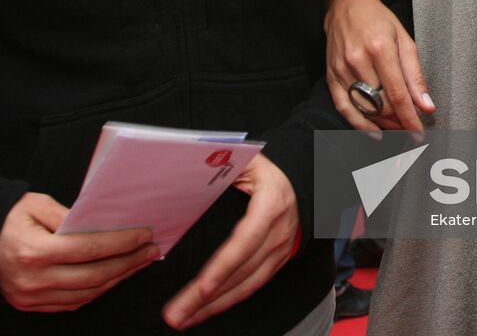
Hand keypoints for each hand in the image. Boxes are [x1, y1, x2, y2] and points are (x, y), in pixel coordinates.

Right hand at [0, 192, 159, 311]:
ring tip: (138, 263)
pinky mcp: (30, 307)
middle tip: (151, 250)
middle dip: (128, 263)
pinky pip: (72, 304)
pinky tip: (113, 278)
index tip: (144, 235)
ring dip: (117, 279)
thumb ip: (68, 216)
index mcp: (35, 252)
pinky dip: (96, 292)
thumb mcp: (36, 204)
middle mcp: (34, 280)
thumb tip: (101, 223)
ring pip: (86, 294)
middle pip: (93, 276)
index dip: (121, 243)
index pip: (89, 250)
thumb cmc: (8, 217)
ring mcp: (32, 298)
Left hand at [162, 154, 298, 329]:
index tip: (202, 288)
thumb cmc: (266, 168)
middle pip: (242, 271)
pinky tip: (205, 310)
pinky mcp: (277, 261)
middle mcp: (278, 232)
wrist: (302, 180)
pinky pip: (252, 286)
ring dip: (213, 306)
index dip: (224, 266)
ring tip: (183, 318)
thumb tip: (187, 170)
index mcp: (271, 203)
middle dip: (206, 297)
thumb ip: (222, 164)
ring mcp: (280, 250)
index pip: (246, 240)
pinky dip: (227, 301)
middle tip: (175, 314)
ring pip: (246, 286)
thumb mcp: (248, 159)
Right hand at [324, 0, 434, 133]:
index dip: (410, 118)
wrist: (345, 5)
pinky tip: (374, 131)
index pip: (398, 94)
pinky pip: (344, 107)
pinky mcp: (331, 75)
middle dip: (399, 121)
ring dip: (384, 123)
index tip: (419, 134)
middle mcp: (358, 60)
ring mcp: (342, 69)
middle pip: (381, 104)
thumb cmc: (377, 19)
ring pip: (365, 108)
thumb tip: (426, 105)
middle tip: (411, 126)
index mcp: (380, 48)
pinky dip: (359, 123)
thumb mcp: (404, 39)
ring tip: (398, 127)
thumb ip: (415, 74)